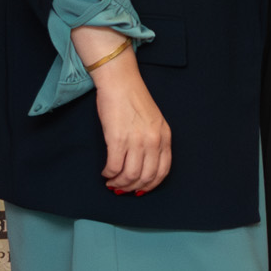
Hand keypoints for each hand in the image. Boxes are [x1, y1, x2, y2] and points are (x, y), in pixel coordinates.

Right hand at [75, 29, 171, 193]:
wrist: (119, 81)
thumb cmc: (133, 98)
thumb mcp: (154, 120)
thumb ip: (153, 141)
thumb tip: (142, 164)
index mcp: (165, 137)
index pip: (162, 171)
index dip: (150, 185)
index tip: (140, 189)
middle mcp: (153, 141)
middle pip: (146, 177)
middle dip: (132, 188)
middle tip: (122, 188)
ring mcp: (136, 140)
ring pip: (130, 176)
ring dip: (119, 183)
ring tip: (112, 182)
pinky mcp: (118, 139)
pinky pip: (114, 166)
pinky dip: (109, 174)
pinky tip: (105, 172)